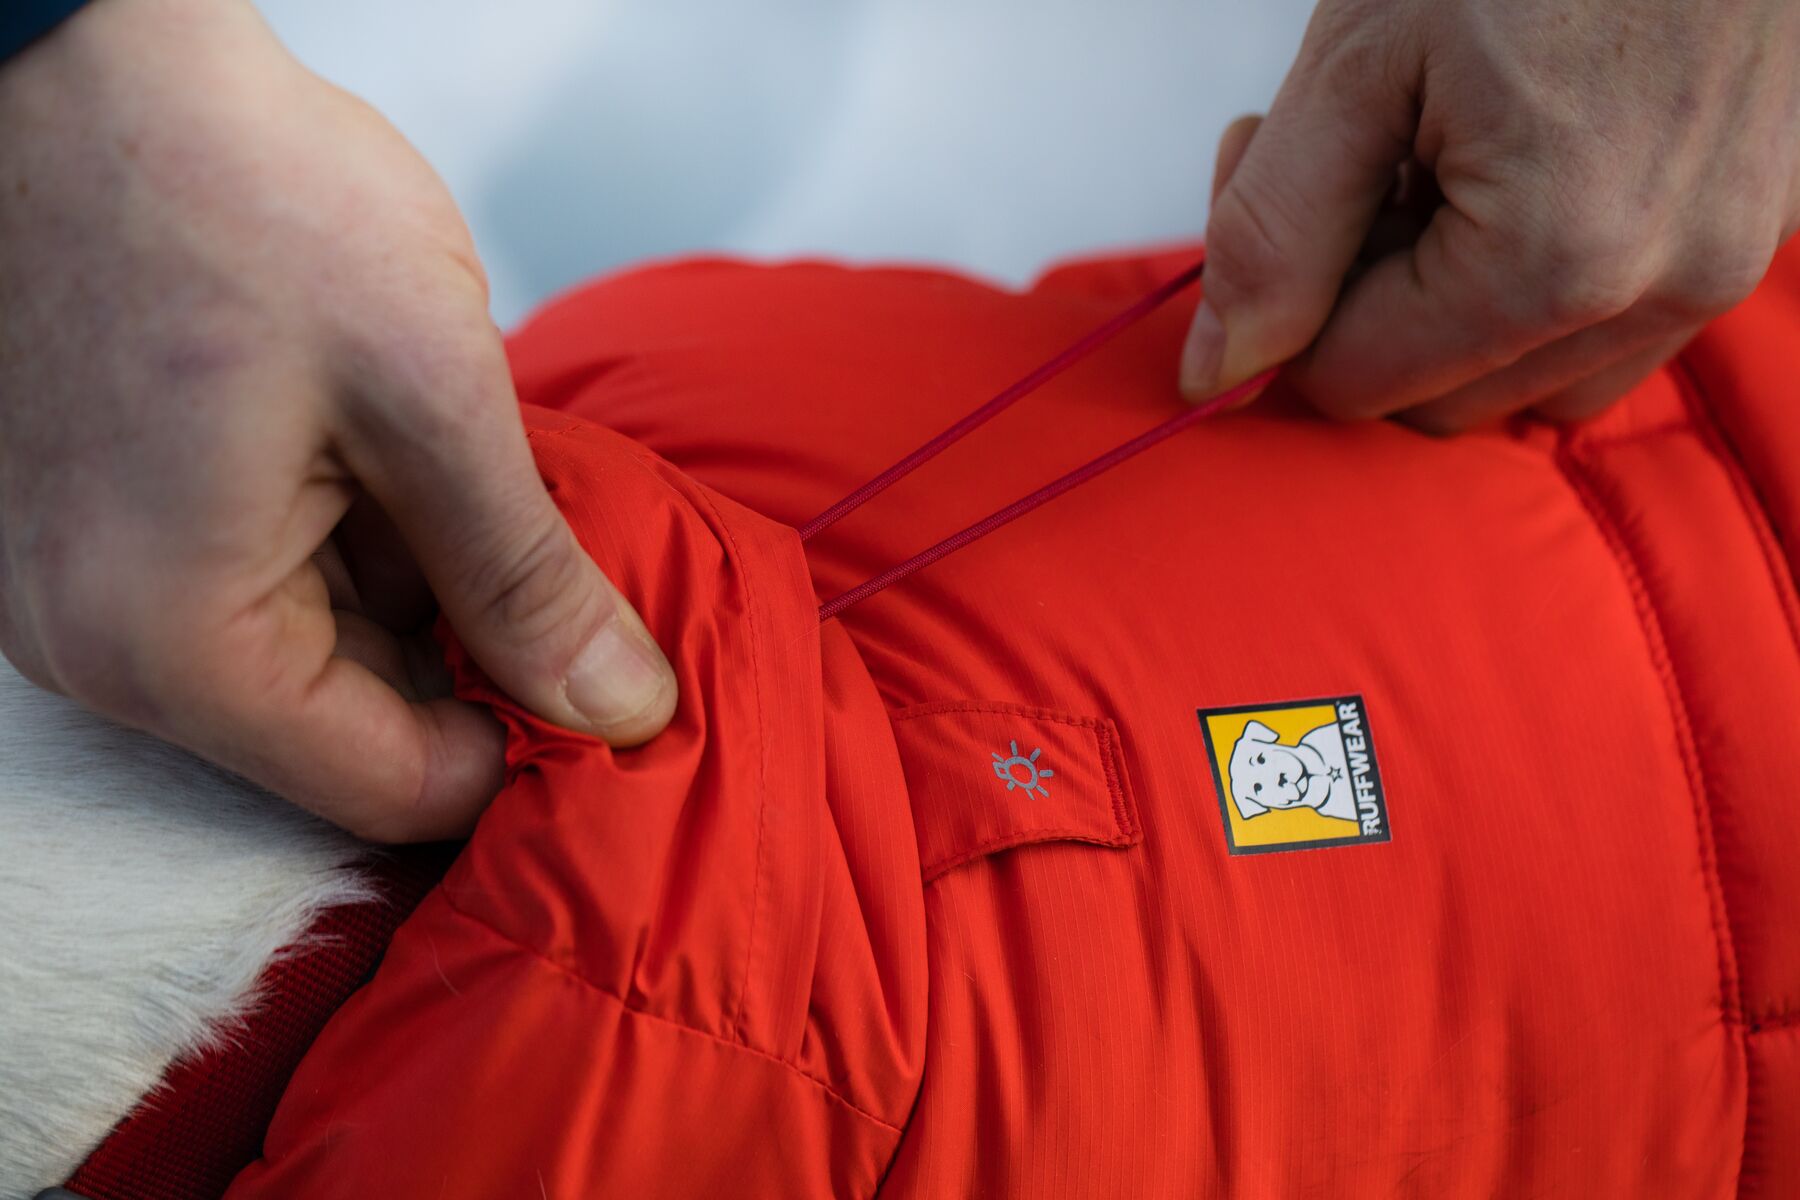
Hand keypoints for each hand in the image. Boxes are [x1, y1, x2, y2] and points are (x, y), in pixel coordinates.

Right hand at [0, 0, 676, 840]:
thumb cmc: (238, 197)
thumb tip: (623, 710)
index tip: (613, 678)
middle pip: (349, 733)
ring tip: (464, 477)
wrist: (87, 63)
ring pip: (313, 659)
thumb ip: (528, 579)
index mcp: (173, 644)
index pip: (394, 789)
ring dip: (418, 593)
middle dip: (473, 662)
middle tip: (562, 561)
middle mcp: (102, 651)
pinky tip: (397, 457)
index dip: (524, 745)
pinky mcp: (98, 532)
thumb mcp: (428, 398)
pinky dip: (352, 546)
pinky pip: (257, 590)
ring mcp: (84, 593)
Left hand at [1181, 0, 1799, 430]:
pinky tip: (1519, 163)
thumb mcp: (1366, 57)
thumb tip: (1217, 369)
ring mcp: (1725, 264)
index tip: (1274, 171)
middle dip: (1361, 302)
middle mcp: (1662, 290)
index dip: (1284, 299)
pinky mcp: (1756, 229)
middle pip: (1434, 399)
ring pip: (1524, 382)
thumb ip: (1276, 231)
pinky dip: (1536, 279)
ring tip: (1438, 157)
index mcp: (1557, 263)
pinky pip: (1610, 327)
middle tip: (1350, 158)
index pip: (1350, 381)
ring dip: (1449, 304)